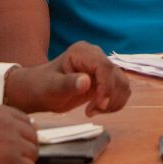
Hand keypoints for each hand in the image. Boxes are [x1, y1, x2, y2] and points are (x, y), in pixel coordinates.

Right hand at [0, 104, 37, 163]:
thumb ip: (0, 126)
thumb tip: (26, 132)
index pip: (26, 121)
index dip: (20, 138)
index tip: (6, 148)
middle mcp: (7, 122)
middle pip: (33, 138)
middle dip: (23, 152)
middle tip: (4, 162)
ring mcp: (11, 140)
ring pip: (33, 154)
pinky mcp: (12, 161)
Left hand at [2, 42, 131, 116]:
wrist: (40, 91)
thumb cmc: (42, 87)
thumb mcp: (51, 87)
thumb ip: (68, 84)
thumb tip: (86, 81)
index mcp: (82, 52)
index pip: (104, 66)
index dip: (106, 86)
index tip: (101, 105)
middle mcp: (96, 56)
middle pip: (116, 76)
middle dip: (109, 97)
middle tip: (92, 111)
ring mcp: (102, 67)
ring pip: (122, 84)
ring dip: (113, 101)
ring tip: (93, 110)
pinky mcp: (106, 79)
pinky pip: (121, 90)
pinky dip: (114, 103)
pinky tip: (98, 109)